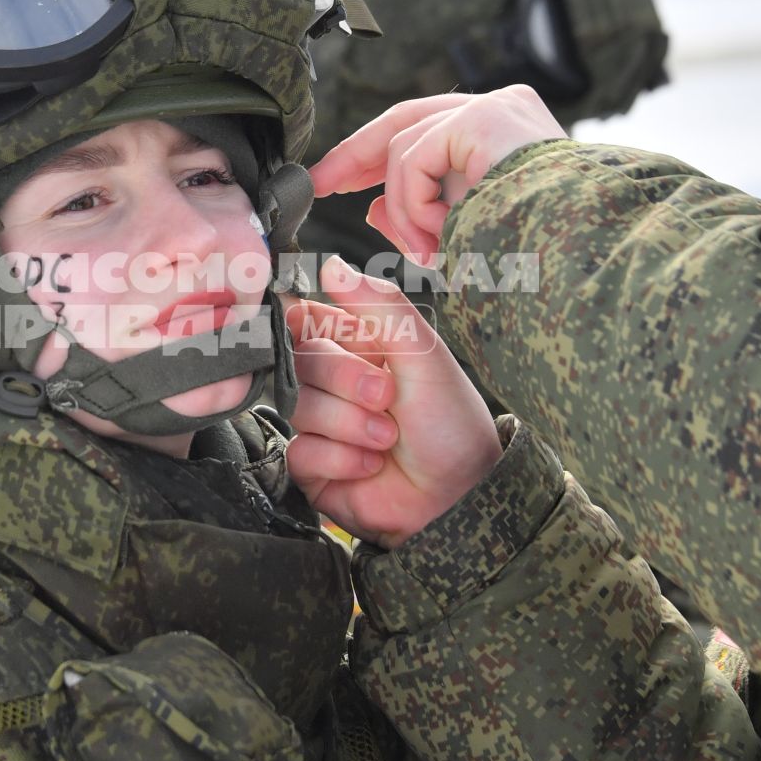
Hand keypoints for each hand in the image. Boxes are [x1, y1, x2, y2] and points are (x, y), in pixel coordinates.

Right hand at [286, 257, 499, 546]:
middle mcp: (335, 382)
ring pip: (300, 407)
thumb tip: (330, 263)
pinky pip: (300, 451)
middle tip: (386, 396)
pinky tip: (371, 466)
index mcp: (360, 345)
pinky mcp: (313, 467)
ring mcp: (322, 424)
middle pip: (300, 359)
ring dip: (351, 423)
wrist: (461, 497)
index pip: (307, 318)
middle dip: (345, 379)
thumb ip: (379, 304)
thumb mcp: (424, 353)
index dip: (308, 324)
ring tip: (389, 438)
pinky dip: (340, 458)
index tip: (331, 334)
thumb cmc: (451, 422)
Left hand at [307, 87, 564, 263]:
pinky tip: (440, 233)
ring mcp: (495, 107)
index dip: (373, 154)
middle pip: (405, 119)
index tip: (335, 181)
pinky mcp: (484, 118)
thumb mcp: (461, 238)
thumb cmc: (535, 261)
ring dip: (404, 207)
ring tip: (427, 251)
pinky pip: (415, 157)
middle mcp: (502, 109)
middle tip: (321, 184)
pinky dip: (414, 202)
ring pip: (406, 147)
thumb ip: (418, 219)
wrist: (578, 262)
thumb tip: (370, 209)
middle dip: (356, 155)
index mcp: (503, 134)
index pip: (424, 129)